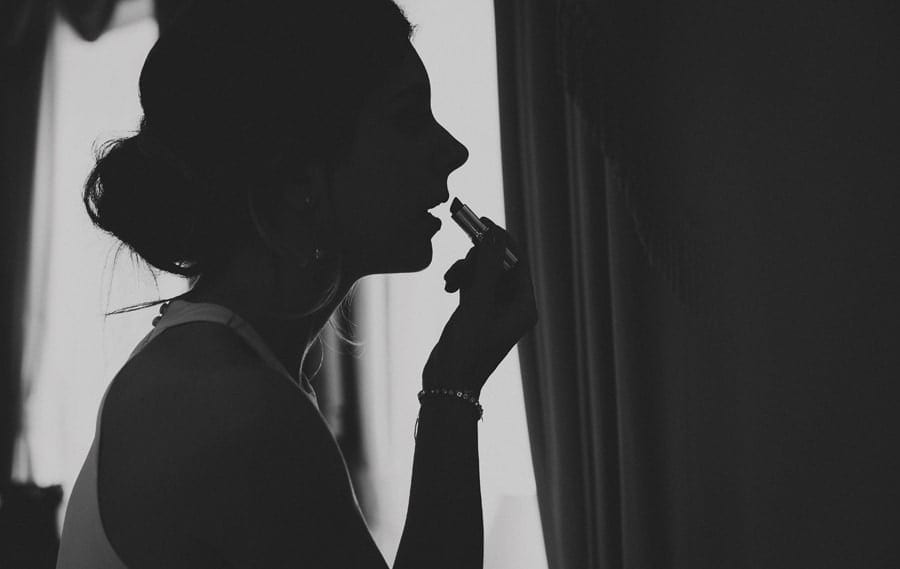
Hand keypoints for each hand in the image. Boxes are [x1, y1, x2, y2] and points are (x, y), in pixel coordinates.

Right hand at [423, 218, 537, 394]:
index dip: (501, 239)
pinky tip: (447, 287)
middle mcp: (512, 306)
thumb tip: (494, 234)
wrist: (447, 384)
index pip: (518, 261)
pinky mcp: (475, 312)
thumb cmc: (467, 349)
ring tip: (450, 281)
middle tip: (463, 247)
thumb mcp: (478, 304)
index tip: (483, 221)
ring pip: (482, 272)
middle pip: (499, 264)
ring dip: (466, 269)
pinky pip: (471, 283)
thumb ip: (487, 267)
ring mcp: (493, 309)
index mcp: (524, 306)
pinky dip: (460, 280)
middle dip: (479, 257)